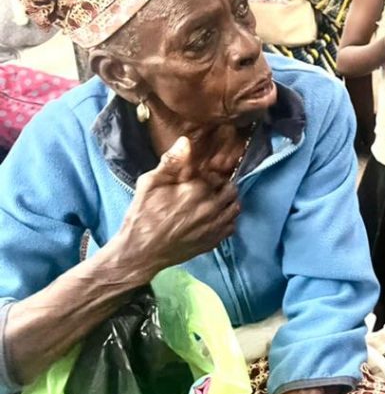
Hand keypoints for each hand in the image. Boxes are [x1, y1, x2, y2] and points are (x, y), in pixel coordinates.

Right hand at [116, 136, 240, 279]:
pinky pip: (231, 227)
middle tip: (206, 189)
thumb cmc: (142, 214)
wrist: (141, 252)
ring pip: (234, 208)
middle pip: (231, 190)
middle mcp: (211, 208)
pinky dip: (225, 221)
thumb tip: (186, 142)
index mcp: (197, 190)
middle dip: (221, 186)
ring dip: (227, 203)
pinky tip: (211, 219)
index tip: (198, 178)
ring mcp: (214, 227)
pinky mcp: (213, 242)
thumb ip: (171, 162)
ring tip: (211, 203)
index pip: (217, 175)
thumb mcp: (150, 183)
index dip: (208, 175)